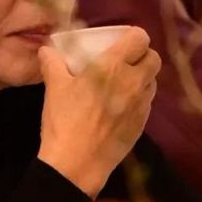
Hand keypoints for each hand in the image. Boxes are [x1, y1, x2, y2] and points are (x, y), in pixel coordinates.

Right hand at [38, 27, 160, 197]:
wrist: (77, 164)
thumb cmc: (65, 120)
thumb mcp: (54, 87)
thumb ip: (52, 63)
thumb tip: (47, 49)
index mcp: (113, 66)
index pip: (140, 38)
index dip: (133, 37)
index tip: (121, 42)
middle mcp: (134, 82)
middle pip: (154, 59)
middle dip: (142, 56)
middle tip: (123, 62)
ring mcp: (141, 105)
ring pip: (152, 82)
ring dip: (142, 78)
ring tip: (122, 84)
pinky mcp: (142, 125)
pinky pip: (147, 103)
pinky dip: (138, 99)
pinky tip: (119, 107)